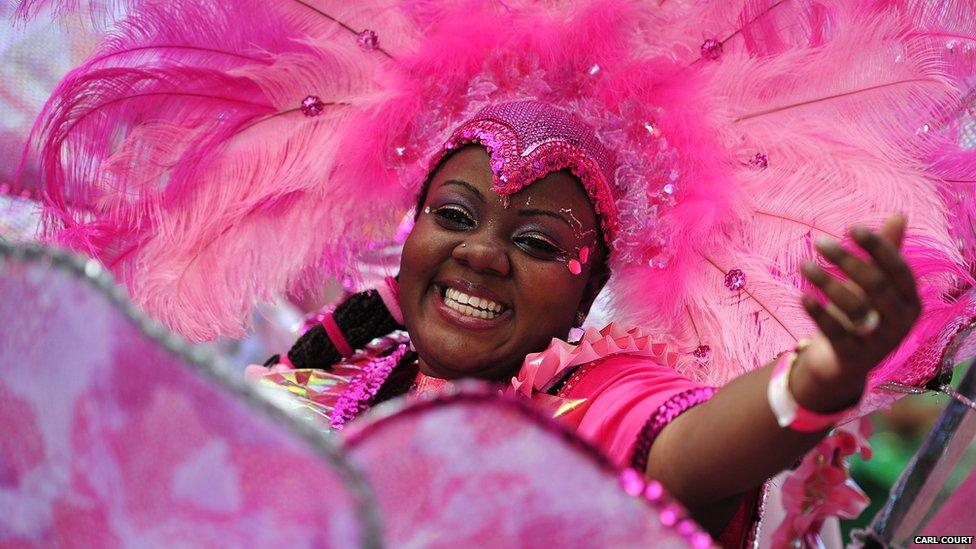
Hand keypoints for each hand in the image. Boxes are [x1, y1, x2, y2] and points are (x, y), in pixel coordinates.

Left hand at [792, 214, 921, 411]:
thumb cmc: (862, 314)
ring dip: (825, 282)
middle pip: (875, 285)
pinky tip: (802, 295)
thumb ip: (885, 253)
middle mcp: (900, 323)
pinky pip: (835, 332)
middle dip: (847, 260)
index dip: (877, 247)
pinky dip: (818, 312)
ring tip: (803, 264)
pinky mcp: (853, 358)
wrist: (843, 365)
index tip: (852, 227)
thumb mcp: (874, 285)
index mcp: (911, 301)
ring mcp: (878, 343)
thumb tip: (898, 214)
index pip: (898, 269)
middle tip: (818, 241)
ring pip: (853, 307)